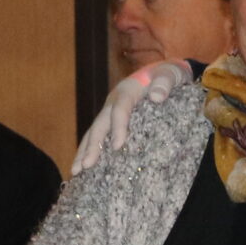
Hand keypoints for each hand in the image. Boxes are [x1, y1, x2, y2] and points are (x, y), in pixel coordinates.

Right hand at [71, 60, 190, 175]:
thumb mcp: (169, 75)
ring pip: (93, 132)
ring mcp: (109, 112)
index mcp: (126, 91)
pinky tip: (84, 166)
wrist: (160, 74)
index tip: (118, 147)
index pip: (120, 110)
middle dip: (93, 145)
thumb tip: (156, 97)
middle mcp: (113, 102)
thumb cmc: (166, 76)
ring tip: (76, 170)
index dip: (118, 128)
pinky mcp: (111, 120)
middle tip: (86, 165)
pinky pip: (98, 136)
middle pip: (100, 124)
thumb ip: (164, 83)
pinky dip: (89, 150)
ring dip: (84, 151)